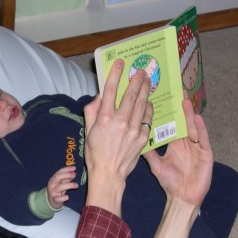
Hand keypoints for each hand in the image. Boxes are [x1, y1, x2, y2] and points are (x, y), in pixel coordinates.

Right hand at [47, 166, 77, 208]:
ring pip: (60, 187)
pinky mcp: (54, 200)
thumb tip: (74, 173)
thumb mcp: (61, 183)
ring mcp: (52, 192)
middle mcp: (52, 184)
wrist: (50, 201)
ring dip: (69, 185)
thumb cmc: (58, 190)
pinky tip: (67, 197)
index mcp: (53, 179)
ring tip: (77, 185)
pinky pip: (57, 199)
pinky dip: (62, 198)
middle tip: (74, 175)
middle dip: (67, 175)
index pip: (59, 172)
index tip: (74, 168)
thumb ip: (66, 178)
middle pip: (58, 177)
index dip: (67, 169)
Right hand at [83, 59, 152, 214]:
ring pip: (142, 104)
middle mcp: (120, 121)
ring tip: (148, 81)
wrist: (109, 173)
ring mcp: (133, 129)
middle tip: (141, 71)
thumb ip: (92, 111)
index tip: (120, 63)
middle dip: (136, 80)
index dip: (115, 74)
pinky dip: (149, 108)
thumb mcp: (88, 130)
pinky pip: (147, 118)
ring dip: (145, 91)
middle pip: (130, 94)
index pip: (110, 90)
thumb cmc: (95, 153)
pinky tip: (149, 102)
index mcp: (104, 118)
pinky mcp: (142, 137)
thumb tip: (99, 97)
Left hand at [142, 95, 212, 208]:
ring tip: (184, 99)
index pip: (170, 123)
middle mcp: (186, 142)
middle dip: (179, 106)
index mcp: (174, 143)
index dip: (167, 112)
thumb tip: (135, 139)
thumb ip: (148, 152)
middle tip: (175, 90)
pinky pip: (203, 138)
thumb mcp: (156, 165)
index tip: (162, 98)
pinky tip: (197, 117)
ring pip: (193, 126)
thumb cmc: (170, 183)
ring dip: (189, 113)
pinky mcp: (206, 153)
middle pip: (182, 120)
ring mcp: (197, 146)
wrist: (182, 198)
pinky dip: (200, 128)